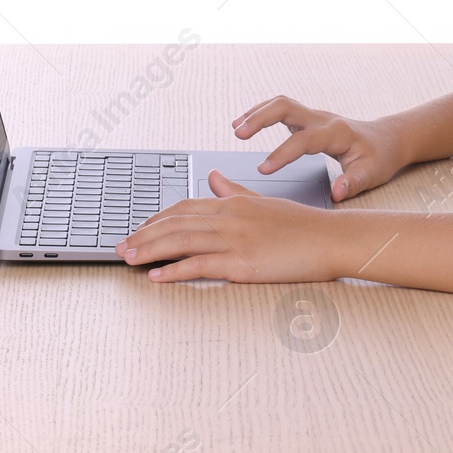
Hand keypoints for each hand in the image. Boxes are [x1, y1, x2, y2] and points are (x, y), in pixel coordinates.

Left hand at [115, 171, 343, 282]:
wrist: (331, 239)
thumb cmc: (303, 226)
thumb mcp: (264, 201)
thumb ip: (235, 190)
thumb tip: (215, 176)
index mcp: (233, 203)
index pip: (184, 207)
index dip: (157, 219)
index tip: (139, 230)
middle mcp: (229, 217)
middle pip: (175, 223)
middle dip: (143, 235)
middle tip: (121, 247)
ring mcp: (235, 240)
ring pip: (181, 242)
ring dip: (150, 251)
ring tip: (128, 259)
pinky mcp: (243, 262)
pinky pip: (201, 265)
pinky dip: (175, 271)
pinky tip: (158, 276)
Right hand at [233, 95, 407, 201]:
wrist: (386, 140)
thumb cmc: (379, 157)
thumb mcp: (372, 174)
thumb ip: (353, 183)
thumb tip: (336, 194)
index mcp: (337, 133)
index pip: (304, 140)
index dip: (282, 154)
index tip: (263, 169)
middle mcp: (323, 119)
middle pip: (287, 107)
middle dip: (261, 118)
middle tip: (239, 133)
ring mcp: (314, 117)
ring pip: (281, 103)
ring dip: (257, 112)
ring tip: (235, 128)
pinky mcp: (308, 120)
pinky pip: (281, 109)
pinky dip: (261, 113)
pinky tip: (245, 124)